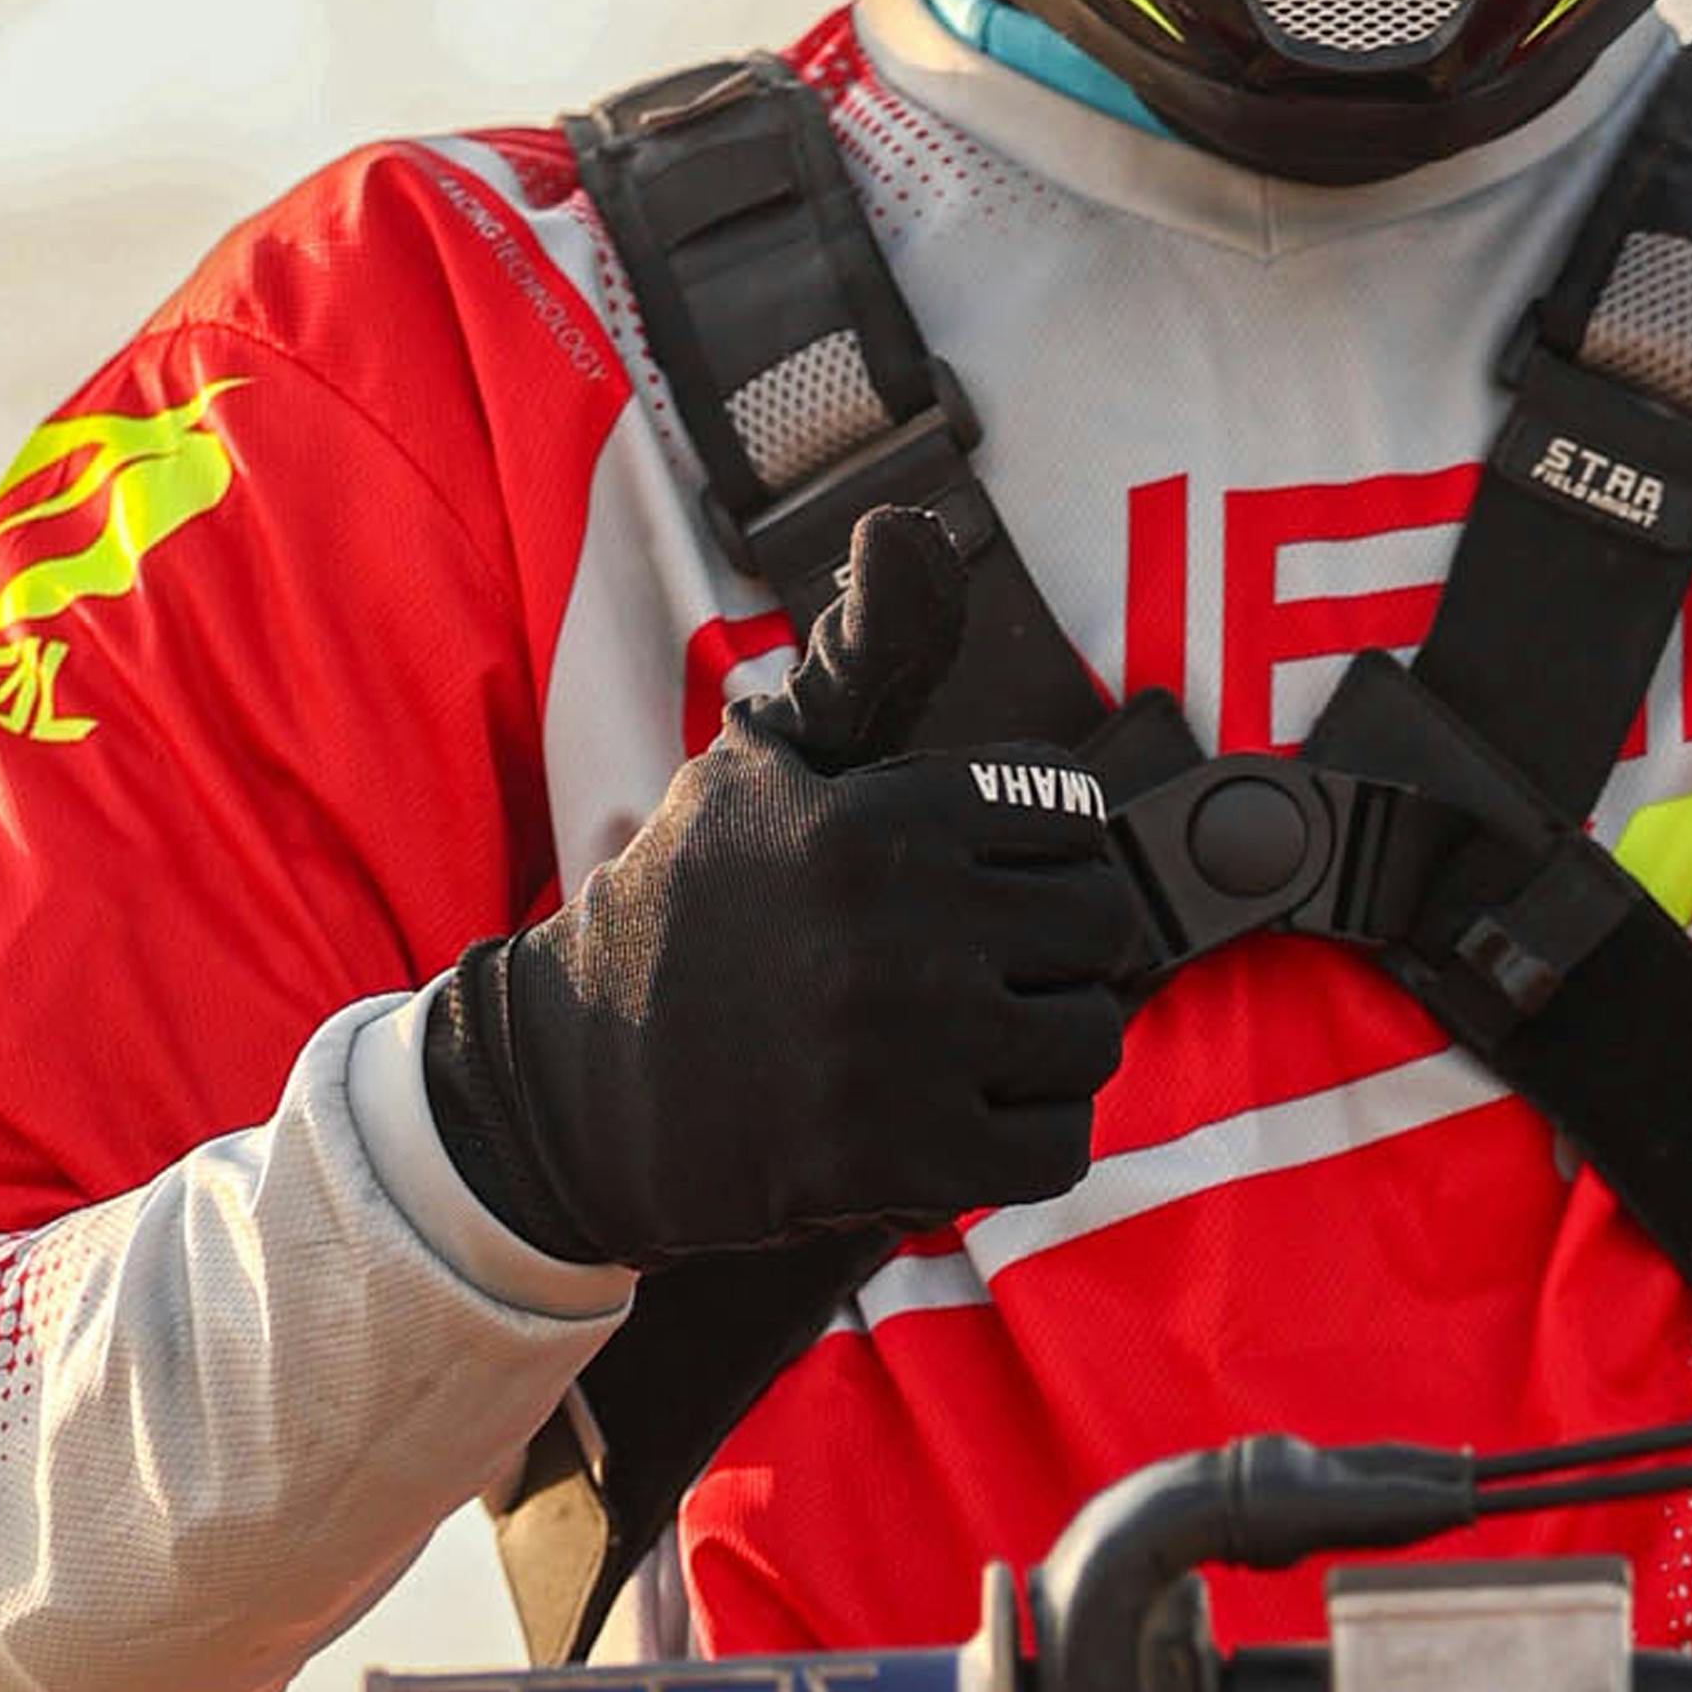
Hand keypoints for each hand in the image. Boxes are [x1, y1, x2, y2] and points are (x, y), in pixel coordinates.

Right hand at [414, 510, 1143, 1269]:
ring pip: (1093, 1036)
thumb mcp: (763, 761)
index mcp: (882, 819)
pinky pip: (1059, 1143)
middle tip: (983, 970)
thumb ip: (863, 655)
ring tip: (968, 1043)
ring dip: (1047, 1046)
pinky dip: (1028, 1136)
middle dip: (1058, 948)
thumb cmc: (693, 908)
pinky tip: (963, 1115)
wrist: (585, 1085)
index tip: (973, 884)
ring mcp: (905, 1054)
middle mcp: (902, 931)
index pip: (1075, 817)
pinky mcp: (902, 1164)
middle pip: (1105, 925)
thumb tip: (911, 527)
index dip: (1036, 852)